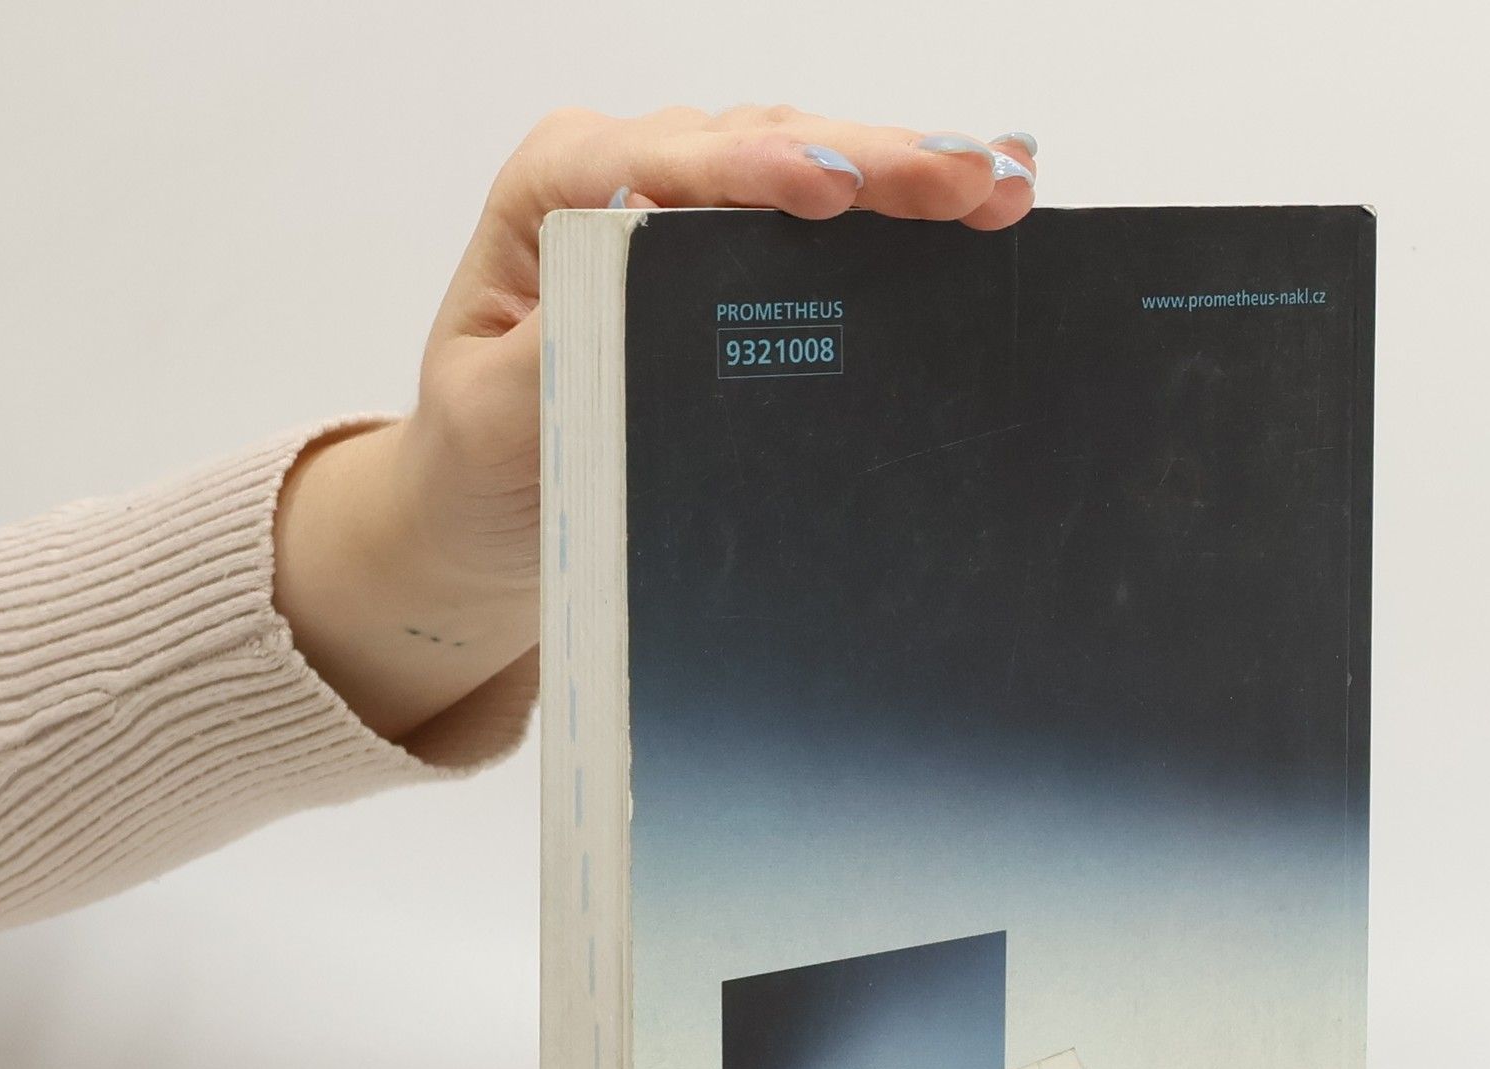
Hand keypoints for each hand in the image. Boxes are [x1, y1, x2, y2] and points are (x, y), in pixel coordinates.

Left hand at [274, 107, 1038, 742]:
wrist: (493, 501)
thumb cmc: (485, 457)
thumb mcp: (496, 420)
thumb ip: (559, 348)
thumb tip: (633, 275)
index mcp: (555, 193)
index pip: (669, 165)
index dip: (756, 170)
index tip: (829, 190)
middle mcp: (629, 173)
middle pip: (764, 147)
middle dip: (874, 162)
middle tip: (972, 182)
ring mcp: (694, 204)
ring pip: (813, 163)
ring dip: (911, 172)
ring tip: (1004, 185)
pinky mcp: (739, 251)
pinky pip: (830, 217)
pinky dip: (904, 211)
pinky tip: (982, 200)